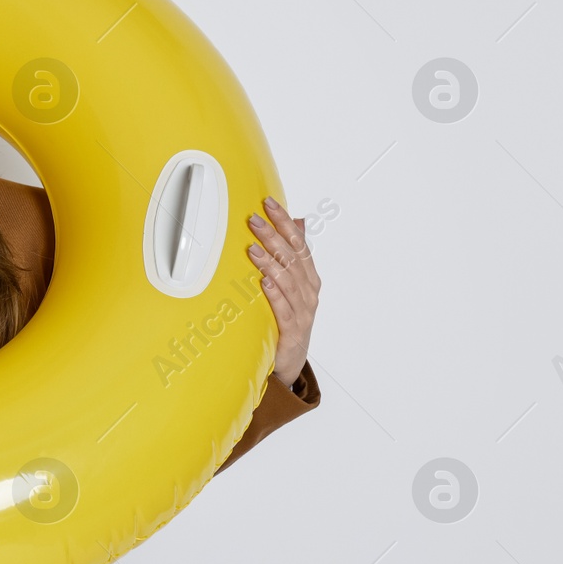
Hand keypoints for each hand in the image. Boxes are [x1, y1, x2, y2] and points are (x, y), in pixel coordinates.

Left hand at [246, 197, 319, 387]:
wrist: (291, 360)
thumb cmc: (290, 318)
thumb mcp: (292, 285)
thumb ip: (294, 254)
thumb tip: (298, 221)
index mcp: (309, 277)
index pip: (298, 243)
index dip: (284, 222)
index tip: (269, 203)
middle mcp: (309, 291)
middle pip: (292, 259)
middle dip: (273, 237)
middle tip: (254, 220)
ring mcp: (303, 311)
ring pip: (288, 282)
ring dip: (271, 264)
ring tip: (253, 250)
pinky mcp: (293, 329)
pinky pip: (285, 309)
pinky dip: (275, 294)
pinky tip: (265, 282)